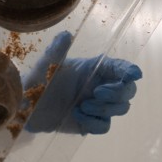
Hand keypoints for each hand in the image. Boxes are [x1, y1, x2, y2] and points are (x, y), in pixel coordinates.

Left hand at [24, 31, 141, 134]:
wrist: (27, 105)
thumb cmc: (39, 79)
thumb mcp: (47, 64)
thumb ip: (57, 50)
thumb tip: (65, 35)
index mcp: (94, 69)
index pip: (120, 69)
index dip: (130, 71)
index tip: (134, 74)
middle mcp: (100, 86)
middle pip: (127, 91)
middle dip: (118, 92)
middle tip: (97, 93)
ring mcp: (97, 106)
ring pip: (120, 108)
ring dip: (104, 108)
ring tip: (81, 105)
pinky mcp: (91, 122)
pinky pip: (104, 126)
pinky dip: (94, 122)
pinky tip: (76, 115)